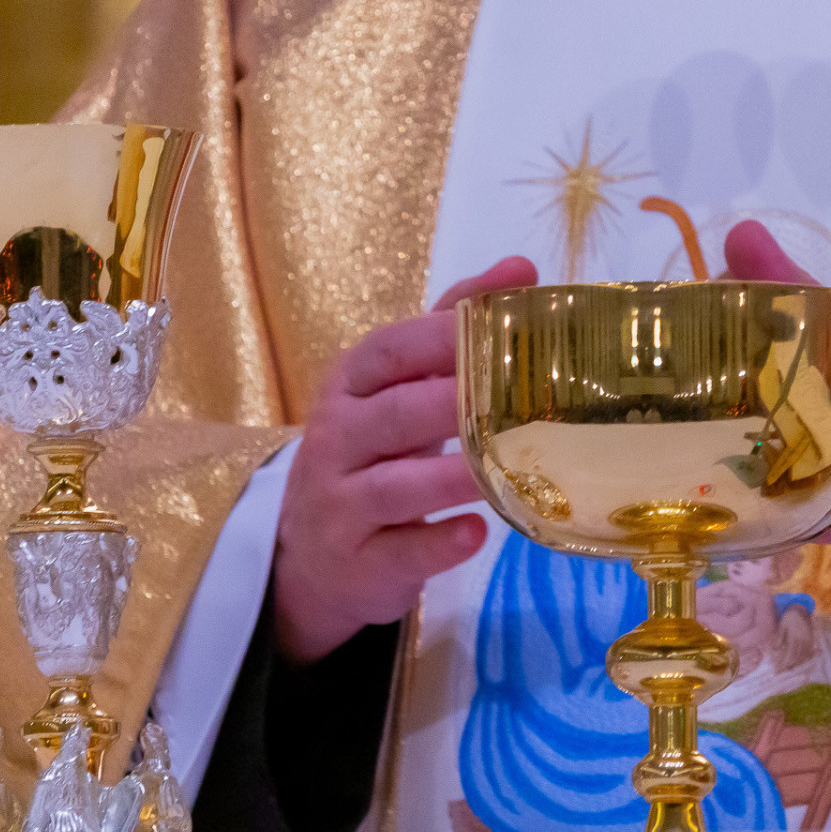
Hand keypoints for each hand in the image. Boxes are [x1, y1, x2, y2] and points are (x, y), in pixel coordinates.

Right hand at [273, 257, 538, 664]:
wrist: (309, 560)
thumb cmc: (370, 457)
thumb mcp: (395, 390)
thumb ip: (449, 329)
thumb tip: (521, 268)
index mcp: (348, 389)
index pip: (386, 351)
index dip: (438, 337)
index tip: (498, 326)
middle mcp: (335, 442)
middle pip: (393, 416)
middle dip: (452, 404)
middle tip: (518, 398)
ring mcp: (340, 505)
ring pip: (394, 487)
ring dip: (449, 477)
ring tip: (504, 468)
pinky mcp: (357, 564)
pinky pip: (399, 552)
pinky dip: (437, 544)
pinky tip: (475, 533)